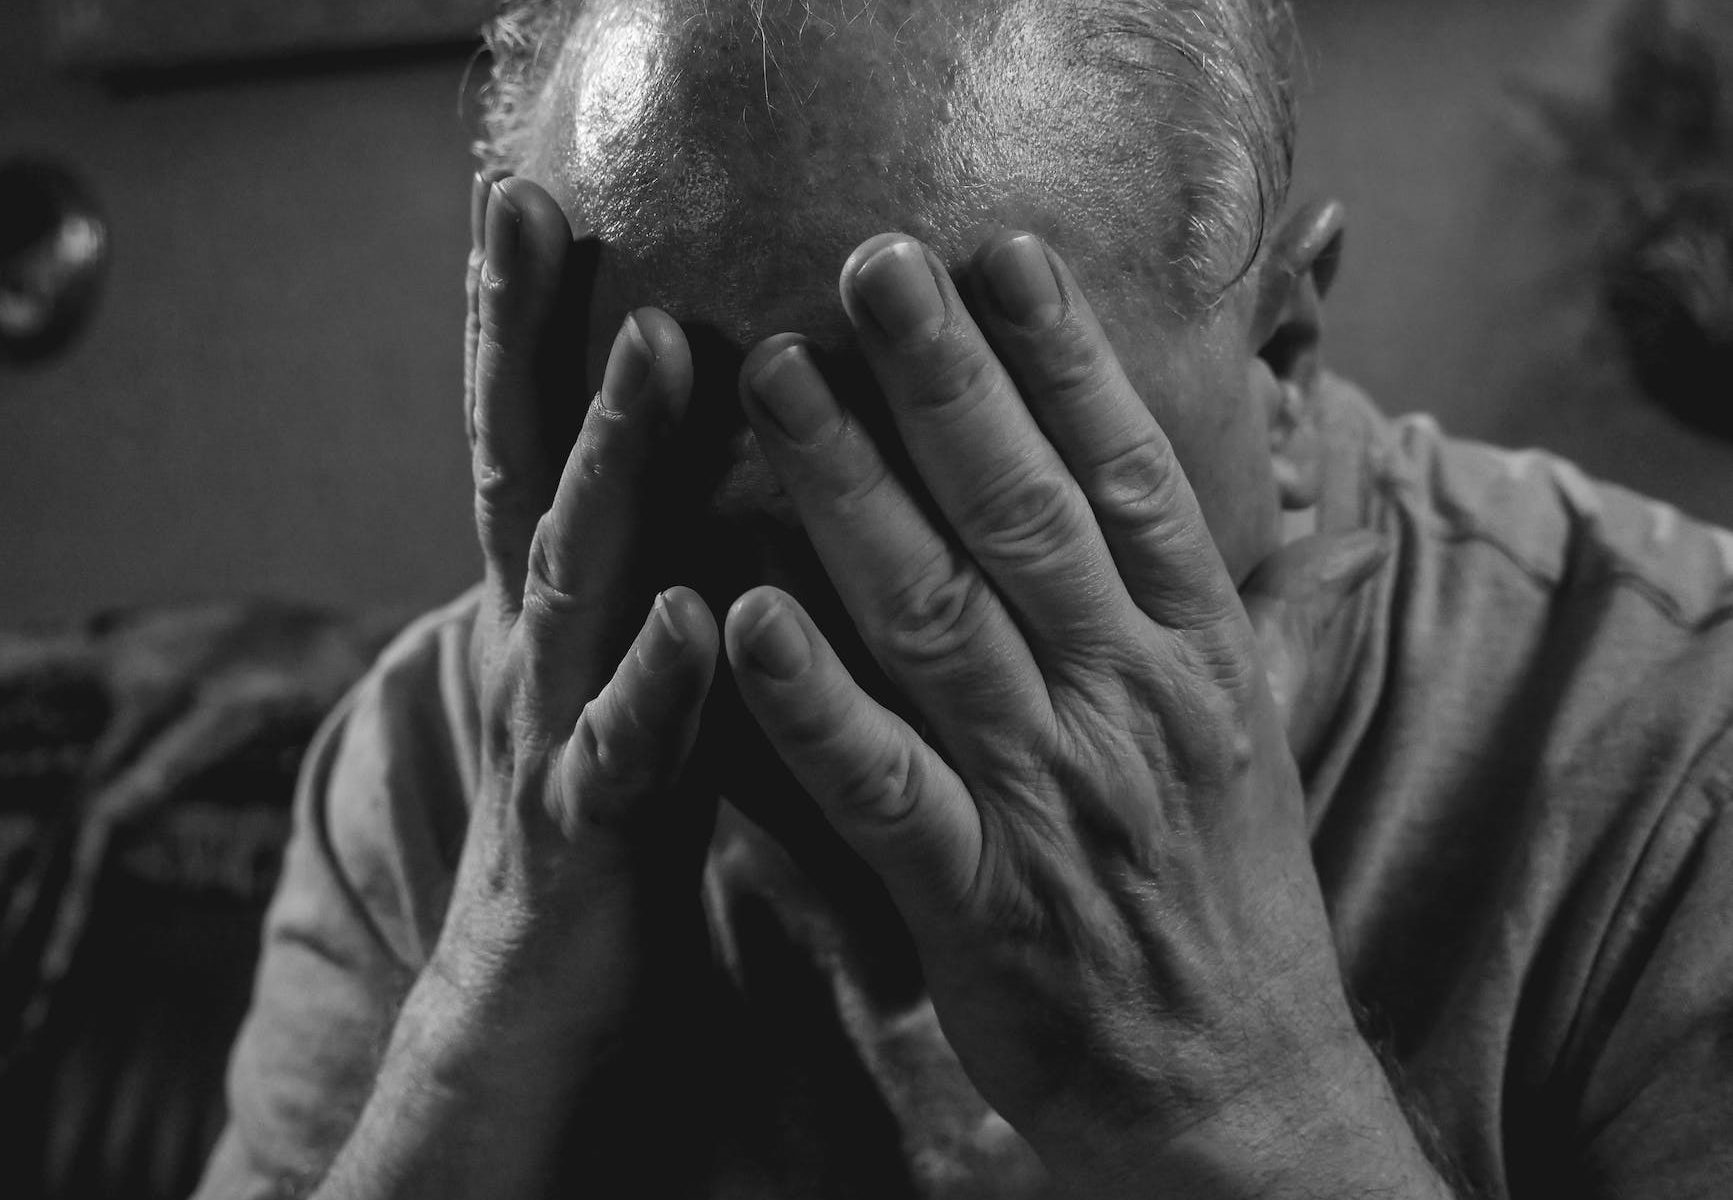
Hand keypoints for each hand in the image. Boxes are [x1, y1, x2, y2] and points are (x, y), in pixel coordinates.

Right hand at [316, 175, 717, 1199]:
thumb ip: (672, 580)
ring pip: (572, 590)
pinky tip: (699, 623)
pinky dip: (656, 688)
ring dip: (608, 468)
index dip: (533, 326)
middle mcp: (549, 657)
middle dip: (527, 342)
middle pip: (527, 476)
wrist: (545, 1024)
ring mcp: (556, 744)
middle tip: (526, 211)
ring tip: (654, 356)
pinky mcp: (587, 848)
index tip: (535, 198)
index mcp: (576, 616)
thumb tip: (741, 484)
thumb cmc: (616, 836)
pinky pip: (626, 762)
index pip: (542, 445)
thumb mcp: (642, 685)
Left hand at [724, 232, 1442, 1195]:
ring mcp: (1052, 797)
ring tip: (779, 381)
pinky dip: (815, 701)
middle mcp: (1130, 703)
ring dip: (852, 491)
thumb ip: (1256, 606)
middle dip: (944, 380)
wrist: (1232, 1086)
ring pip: (939, 616)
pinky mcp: (979, 897)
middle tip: (866, 263)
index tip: (1001, 251)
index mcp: (1197, 654)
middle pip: (1027, 511)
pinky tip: (746, 615)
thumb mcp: (1259, 730)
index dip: (1068, 357)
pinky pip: (884, 785)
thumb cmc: (1227, 894)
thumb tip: (1289, 500)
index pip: (1135, 476)